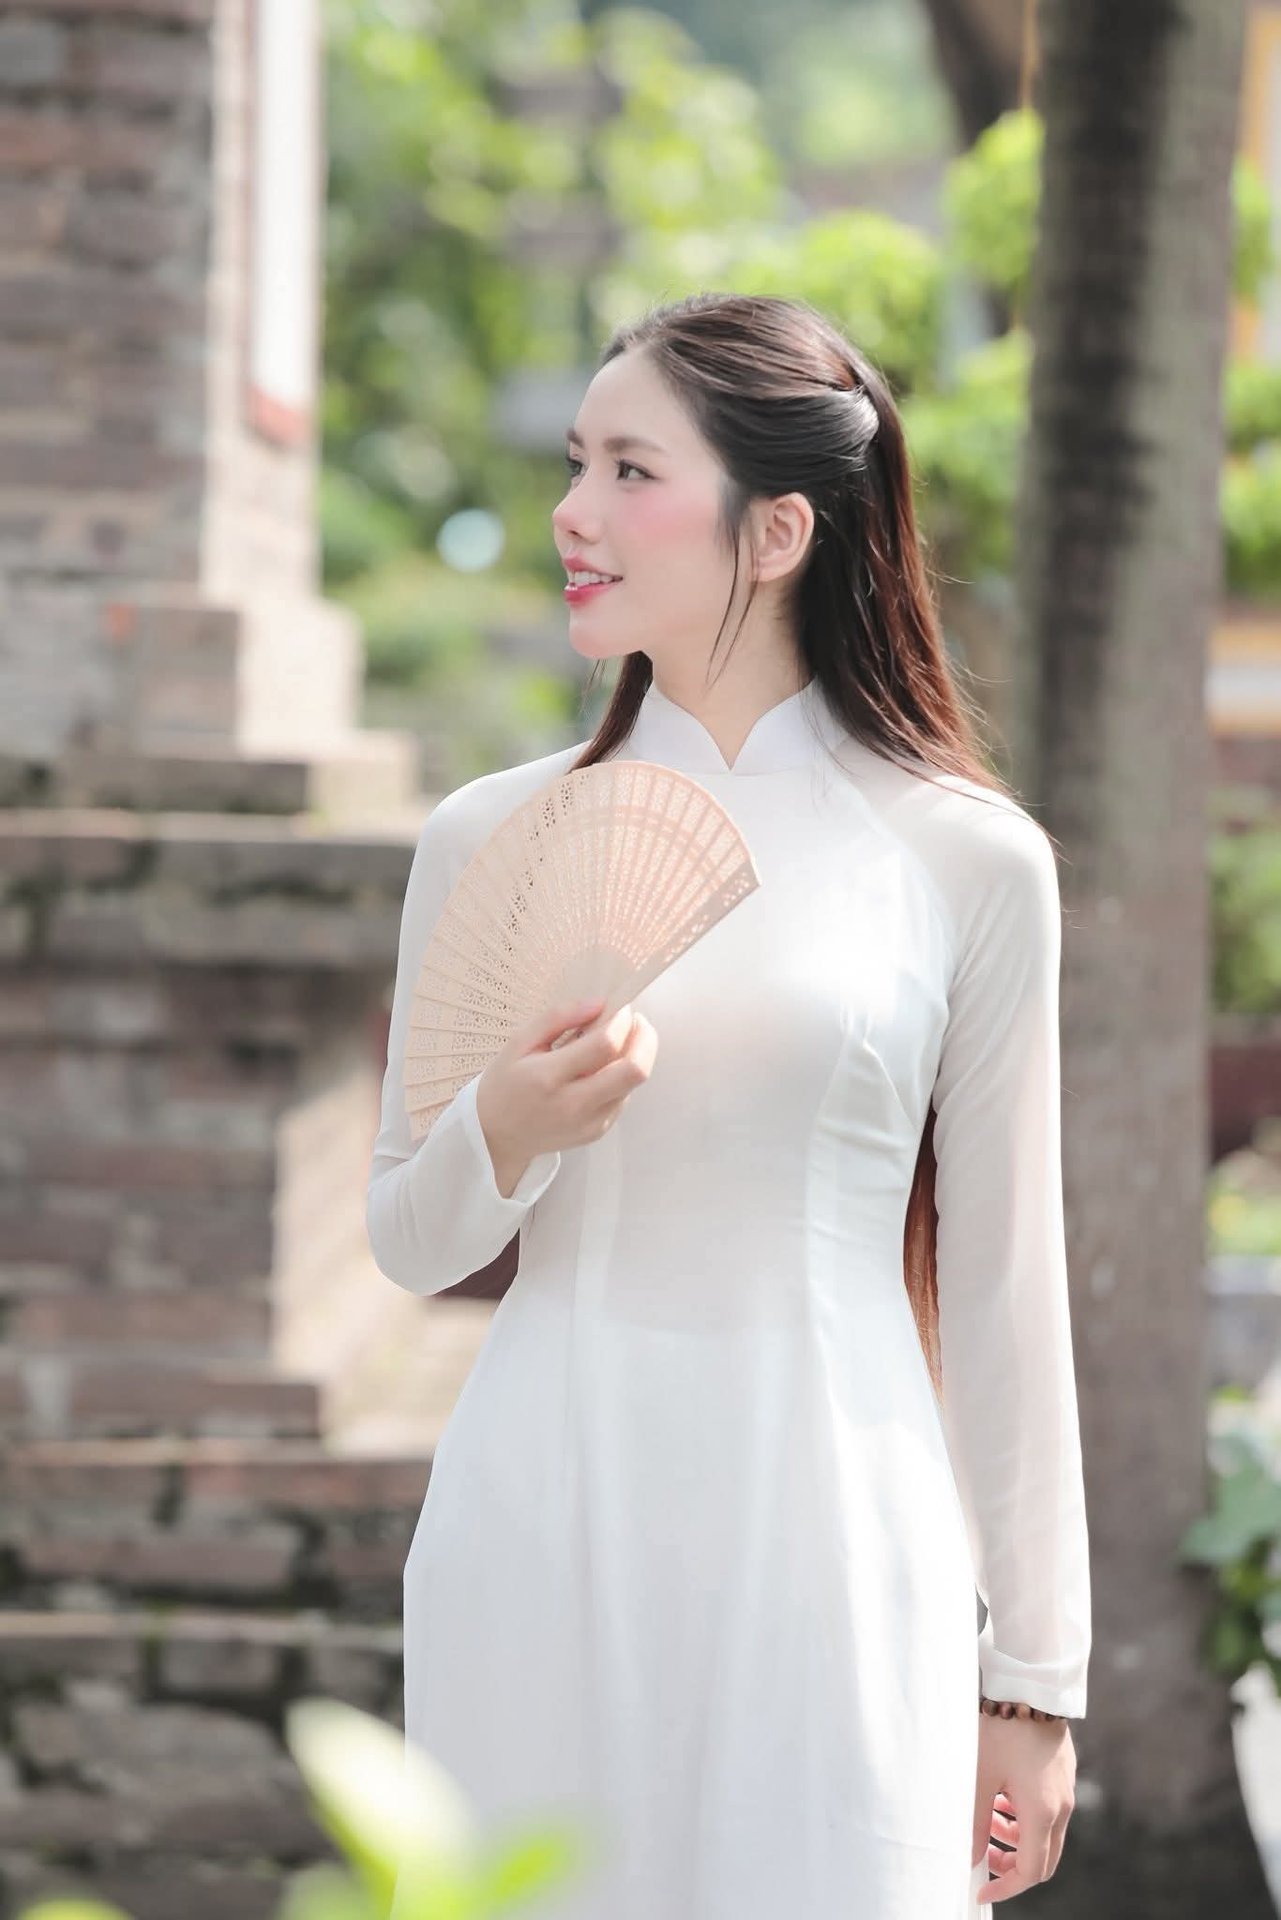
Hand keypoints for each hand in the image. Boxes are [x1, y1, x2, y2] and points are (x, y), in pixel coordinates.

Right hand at [476, 997, 657, 1173]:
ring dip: (635, 1055)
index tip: (620, 1007)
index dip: (621, 1020)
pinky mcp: (598, 1132)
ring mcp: (589, 1123)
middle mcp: (573, 1104)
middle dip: (645, 1038)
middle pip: (634, 1071)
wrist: (496, 1136)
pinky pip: (624, 1097)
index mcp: (548, 1077)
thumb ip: (558, 1017)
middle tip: (635, 1022)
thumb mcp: (519, 1041)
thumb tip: (599, 1003)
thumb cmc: (505, 1084)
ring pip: (634, 1083)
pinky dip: (621, 1076)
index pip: (604, 1044)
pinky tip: (602, 1068)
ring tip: (614, 1042)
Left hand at [972, 1711, 1075, 1902]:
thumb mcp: (979, 1776)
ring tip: (987, 1816)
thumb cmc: (1000, 1729)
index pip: (1030, 1871)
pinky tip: (1001, 1794)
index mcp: (1042, 1813)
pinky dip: (1025, 1815)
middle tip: (983, 1854)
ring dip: (1017, 1837)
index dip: (1005, 1887)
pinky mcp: (1063, 1773)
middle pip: (1042, 1858)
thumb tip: (970, 1858)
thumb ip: (975, 1822)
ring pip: (1044, 1833)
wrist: (1030, 1684)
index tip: (981, 1888)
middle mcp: (1061, 1807)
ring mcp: (1066, 1790)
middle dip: (1012, 1865)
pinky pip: (1048, 1809)